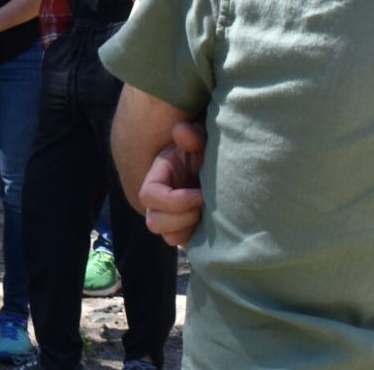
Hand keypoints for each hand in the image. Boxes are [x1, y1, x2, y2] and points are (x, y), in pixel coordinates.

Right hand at [140, 120, 206, 247]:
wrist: (224, 170)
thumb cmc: (209, 153)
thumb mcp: (202, 141)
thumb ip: (193, 136)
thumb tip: (181, 131)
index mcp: (159, 177)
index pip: (149, 195)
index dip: (174, 200)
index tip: (201, 195)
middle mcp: (159, 200)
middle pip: (153, 221)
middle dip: (182, 218)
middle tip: (205, 207)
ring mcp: (170, 217)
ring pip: (167, 236)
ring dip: (188, 229)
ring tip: (208, 216)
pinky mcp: (184, 229)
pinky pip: (182, 243)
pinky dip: (195, 237)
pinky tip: (211, 224)